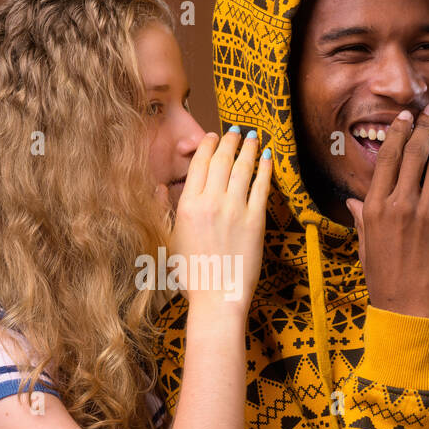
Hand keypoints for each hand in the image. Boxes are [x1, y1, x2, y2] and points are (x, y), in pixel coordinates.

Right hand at [157, 128, 271, 313]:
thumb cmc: (192, 274)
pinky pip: (261, 187)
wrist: (217, 298)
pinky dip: (265, 169)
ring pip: (243, 169)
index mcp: (187, 205)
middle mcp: (210, 203)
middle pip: (222, 161)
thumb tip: (160, 186)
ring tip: (254, 137)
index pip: (200, 164)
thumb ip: (166, 209)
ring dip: (249, 148)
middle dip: (230, 141)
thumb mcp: (170, 239)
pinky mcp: (256, 221)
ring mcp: (235, 211)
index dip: (208, 146)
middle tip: (237, 131)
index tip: (214, 136)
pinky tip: (268, 157)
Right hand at [344, 106, 428, 318]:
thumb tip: (354, 201)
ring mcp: (426, 214)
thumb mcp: (366, 246)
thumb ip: (363, 218)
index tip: (405, 118)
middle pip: (414, 154)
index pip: (387, 159)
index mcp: (375, 208)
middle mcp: (399, 205)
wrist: (408, 308)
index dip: (398, 133)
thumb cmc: (385, 279)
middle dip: (425, 128)